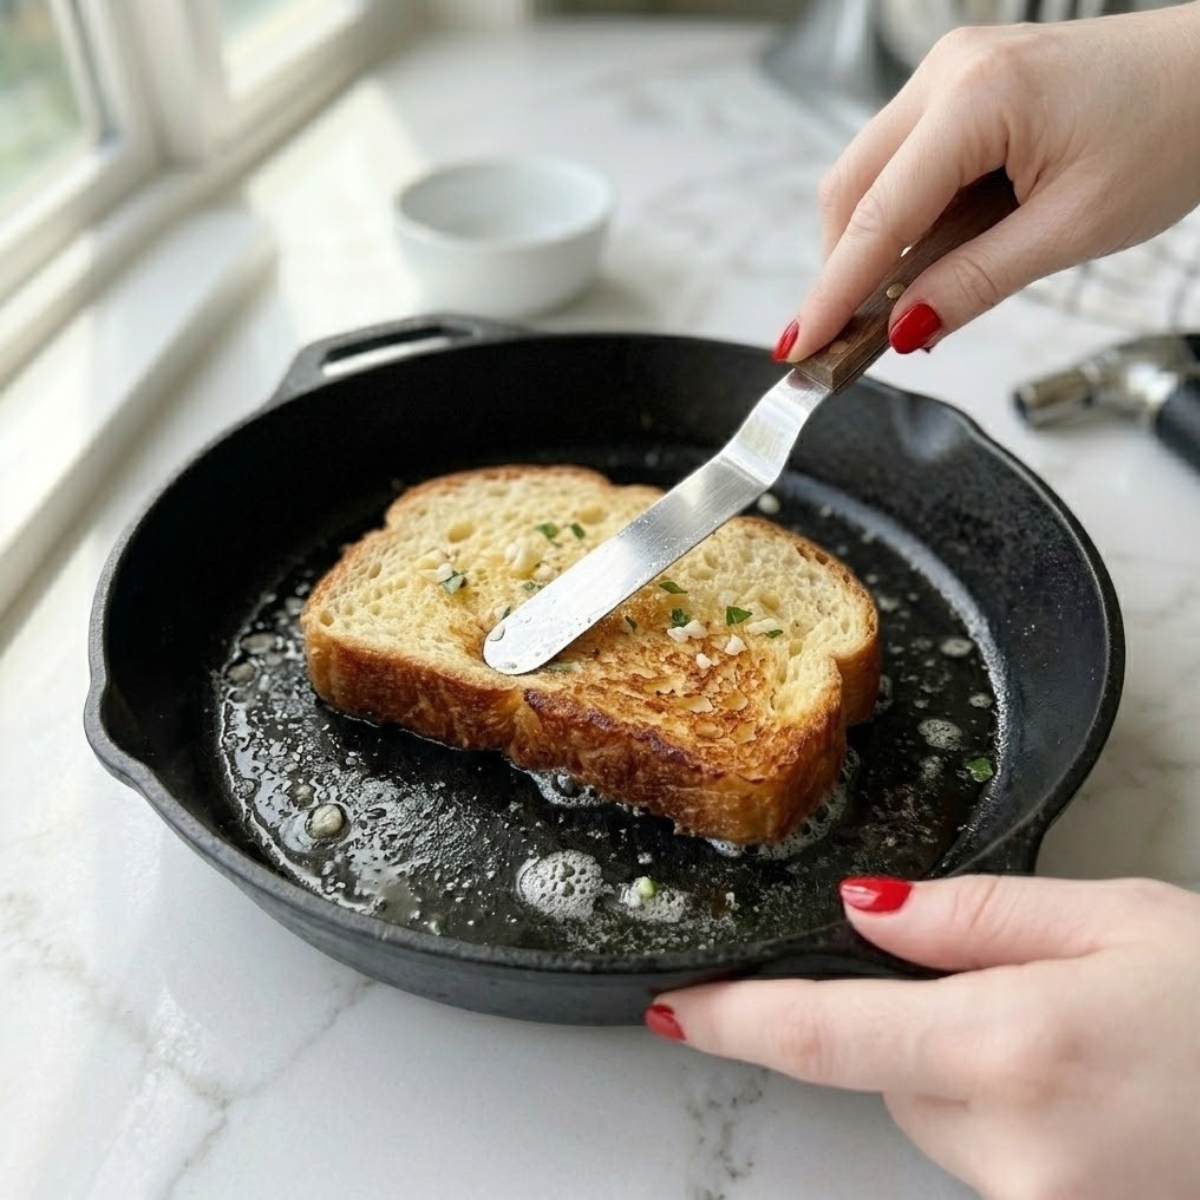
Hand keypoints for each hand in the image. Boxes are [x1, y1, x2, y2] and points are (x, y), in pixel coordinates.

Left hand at [647, 874, 1199, 1199]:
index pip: (823, 1036)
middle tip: (1026, 990)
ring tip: (1090, 1049)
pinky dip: (1019, 1124)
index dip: (735, 1023)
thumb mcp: (1113, 919)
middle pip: (892, 1077)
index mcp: (1010, 1048)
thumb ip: (970, 916)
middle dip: (922, 1027)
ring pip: (945, 1124)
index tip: (673, 1013)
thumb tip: (864, 913)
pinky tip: (1103, 1099)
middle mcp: (1016, 1152)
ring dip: (978, 1078)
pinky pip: (1000, 1168)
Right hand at [776, 3, 1199, 361]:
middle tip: (844, 341)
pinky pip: (901, 160)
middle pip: (850, 188)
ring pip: (868, 175)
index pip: (876, 217)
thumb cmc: (1174, 128)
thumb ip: (975, 281)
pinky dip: (900, 216)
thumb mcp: (1073, 229)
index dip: (831, 292)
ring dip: (872, 245)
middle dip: (841, 269)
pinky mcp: (960, 86)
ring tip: (900, 303)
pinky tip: (927, 254)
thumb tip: (903, 329)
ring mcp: (950, 72)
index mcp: (979, 98)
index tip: (798, 347)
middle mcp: (949, 72)